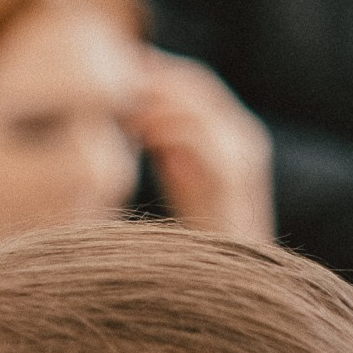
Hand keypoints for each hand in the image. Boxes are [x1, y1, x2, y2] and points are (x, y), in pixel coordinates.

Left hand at [124, 50, 273, 241]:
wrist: (231, 282)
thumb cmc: (199, 234)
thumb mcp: (180, 177)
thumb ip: (165, 142)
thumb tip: (131, 111)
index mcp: (234, 134)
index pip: (196, 81)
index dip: (156, 71)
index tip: (113, 70)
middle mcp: (244, 138)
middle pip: (198, 82)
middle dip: (152, 78)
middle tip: (108, 79)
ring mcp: (244, 156)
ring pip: (198, 102)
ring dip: (153, 99)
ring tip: (117, 106)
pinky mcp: (234, 178)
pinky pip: (197, 137)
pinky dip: (164, 129)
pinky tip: (135, 134)